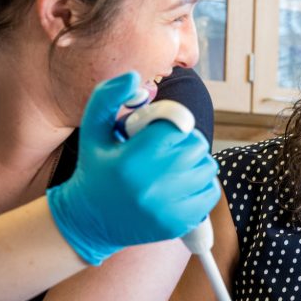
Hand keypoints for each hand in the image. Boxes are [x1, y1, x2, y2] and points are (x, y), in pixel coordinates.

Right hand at [46, 71, 220, 264]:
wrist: (89, 221)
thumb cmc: (95, 168)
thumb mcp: (93, 130)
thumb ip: (108, 96)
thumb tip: (134, 77)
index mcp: (130, 159)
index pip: (177, 127)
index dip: (173, 123)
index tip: (161, 130)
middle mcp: (150, 186)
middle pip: (196, 146)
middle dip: (184, 141)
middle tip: (166, 148)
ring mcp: (166, 208)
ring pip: (207, 168)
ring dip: (195, 162)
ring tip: (172, 166)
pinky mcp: (178, 224)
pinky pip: (210, 193)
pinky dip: (201, 184)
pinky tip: (180, 185)